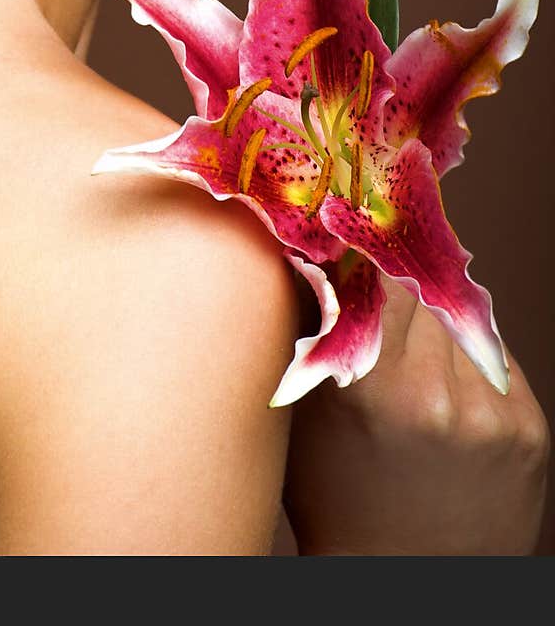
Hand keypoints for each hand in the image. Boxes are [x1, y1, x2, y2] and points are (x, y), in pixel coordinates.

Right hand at [282, 274, 549, 554]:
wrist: (408, 585)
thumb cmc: (340, 499)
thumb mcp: (308, 417)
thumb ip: (319, 333)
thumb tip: (320, 255)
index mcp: (369, 390)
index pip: (379, 279)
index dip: (367, 264)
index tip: (358, 253)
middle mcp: (434, 396)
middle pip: (422, 297)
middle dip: (402, 300)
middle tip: (385, 315)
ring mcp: (488, 414)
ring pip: (462, 324)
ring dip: (438, 329)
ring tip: (416, 365)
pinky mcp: (529, 429)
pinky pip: (497, 359)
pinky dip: (472, 360)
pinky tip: (449, 390)